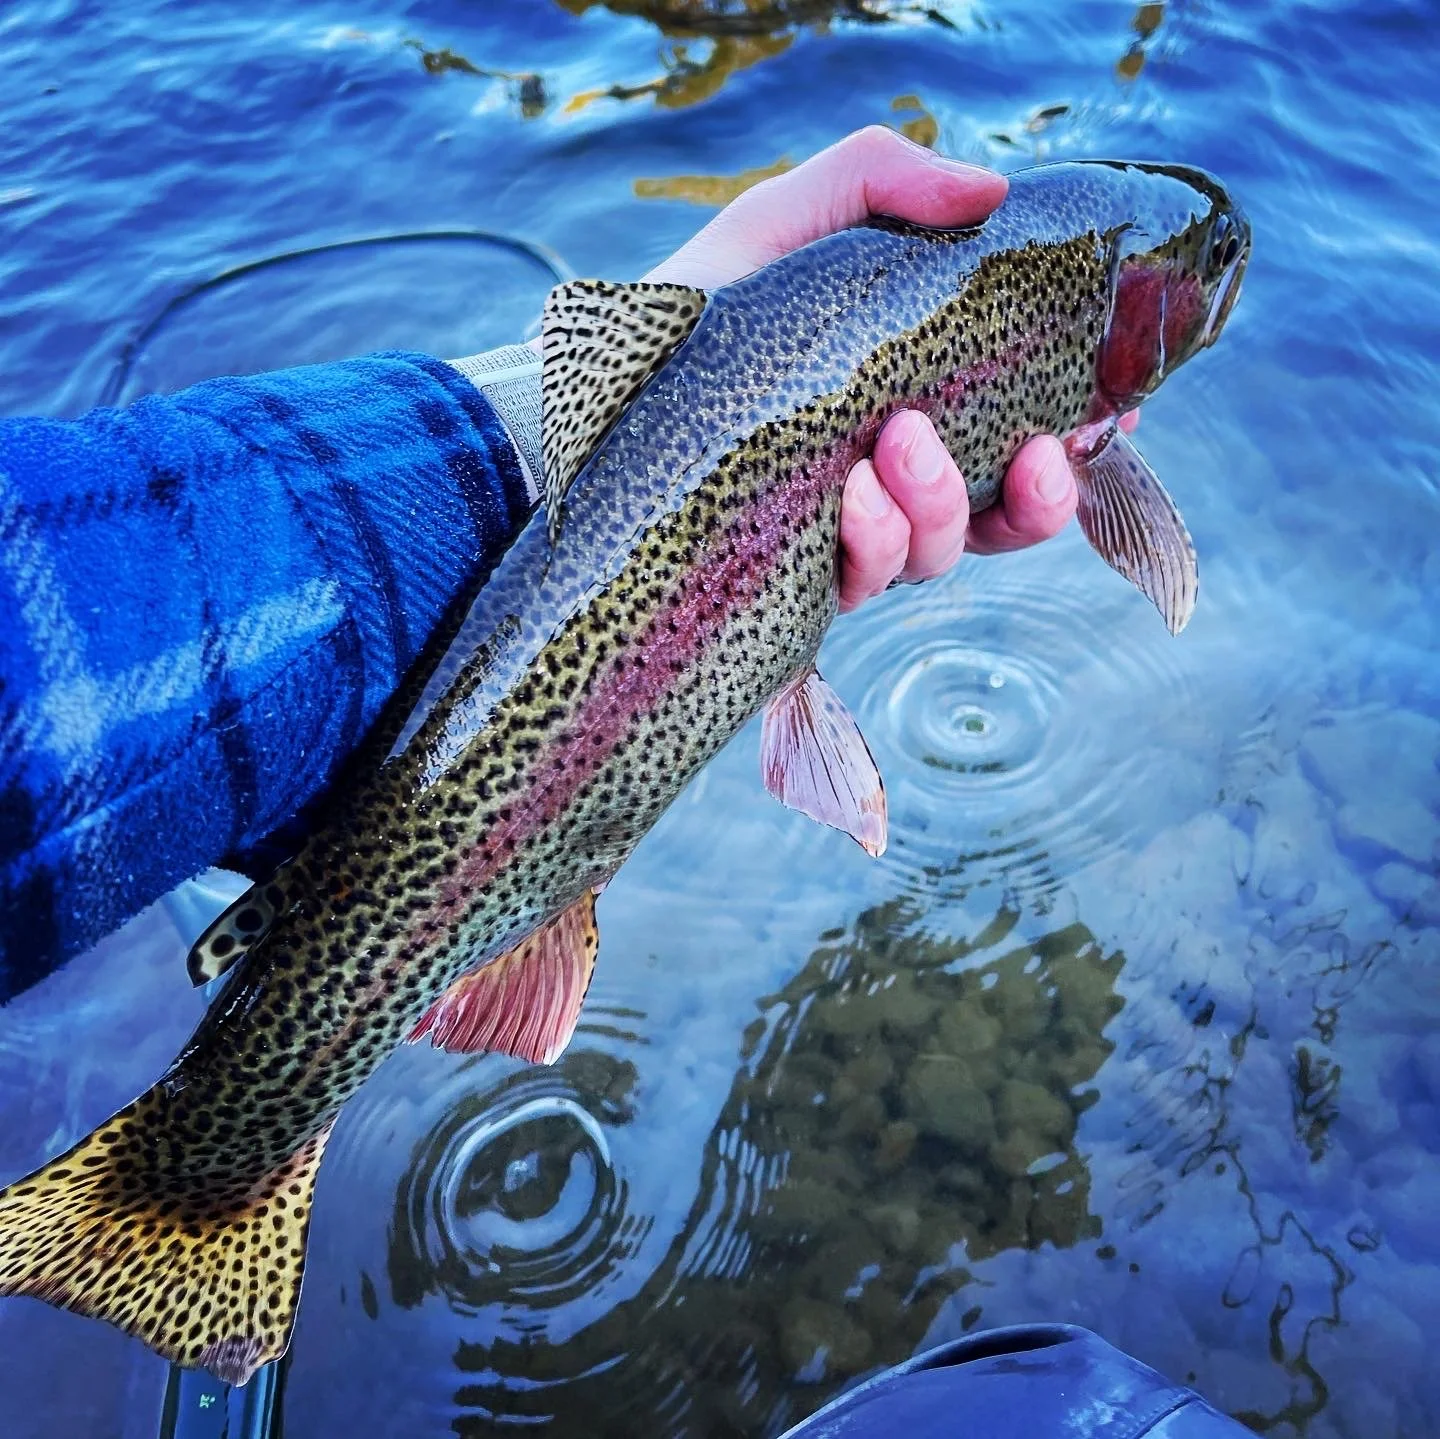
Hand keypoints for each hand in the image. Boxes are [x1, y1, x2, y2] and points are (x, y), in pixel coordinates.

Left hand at [646, 126, 1123, 612]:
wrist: (593, 386)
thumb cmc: (699, 308)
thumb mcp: (791, 222)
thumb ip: (885, 185)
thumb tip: (993, 191)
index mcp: (913, 407)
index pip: (1017, 445)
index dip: (1073, 448)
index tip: (1106, 417)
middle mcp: (890, 485)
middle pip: (999, 522)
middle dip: (1027, 497)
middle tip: (1014, 441)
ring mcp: (844, 539)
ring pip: (936, 557)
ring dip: (937, 508)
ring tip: (896, 443)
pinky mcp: (794, 581)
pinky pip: (863, 584)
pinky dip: (874, 545)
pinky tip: (852, 496)